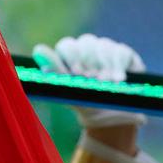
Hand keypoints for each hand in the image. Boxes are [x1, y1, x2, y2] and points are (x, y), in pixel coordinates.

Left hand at [33, 33, 147, 130]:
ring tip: (106, 83)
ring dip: (104, 65)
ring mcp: (106, 50)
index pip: (67, 46)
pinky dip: (118, 65)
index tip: (77, 74)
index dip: (72, 57)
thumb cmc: (87, 104)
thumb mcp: (71, 90)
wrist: (114, 120)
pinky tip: (119, 79)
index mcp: (70, 56)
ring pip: (102, 45)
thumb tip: (38, 49)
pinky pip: (120, 51)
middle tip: (94, 80)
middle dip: (89, 62)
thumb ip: (55, 69)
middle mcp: (87, 49)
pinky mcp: (124, 55)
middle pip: (86, 43)